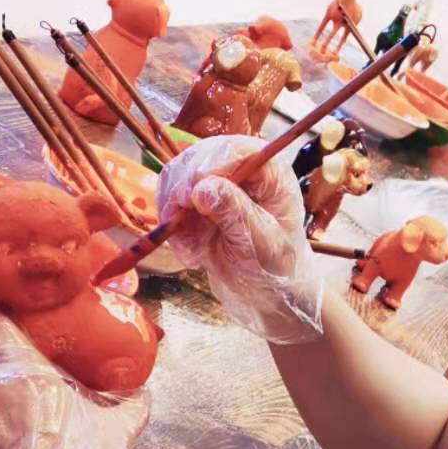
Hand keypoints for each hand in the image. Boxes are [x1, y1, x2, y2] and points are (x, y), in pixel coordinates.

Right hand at [158, 135, 324, 344]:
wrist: (268, 299)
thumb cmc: (278, 271)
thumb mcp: (262, 244)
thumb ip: (236, 213)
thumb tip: (204, 187)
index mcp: (270, 174)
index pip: (233, 149)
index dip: (207, 165)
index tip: (191, 193)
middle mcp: (242, 172)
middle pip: (197, 158)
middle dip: (182, 188)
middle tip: (177, 219)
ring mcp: (216, 187)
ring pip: (176, 178)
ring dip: (173, 211)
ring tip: (191, 249)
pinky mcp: (197, 206)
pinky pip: (170, 204)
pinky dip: (173, 229)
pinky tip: (191, 254)